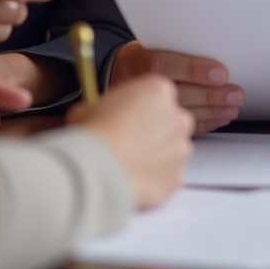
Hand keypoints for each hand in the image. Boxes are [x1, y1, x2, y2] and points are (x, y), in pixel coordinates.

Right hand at [68, 75, 193, 207]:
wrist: (100, 171)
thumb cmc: (95, 136)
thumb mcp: (89, 107)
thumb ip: (106, 108)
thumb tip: (99, 116)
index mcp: (158, 90)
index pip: (156, 93)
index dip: (140, 105)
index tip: (128, 114)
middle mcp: (176, 117)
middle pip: (171, 120)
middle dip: (155, 129)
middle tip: (130, 138)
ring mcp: (180, 148)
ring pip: (173, 149)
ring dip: (157, 154)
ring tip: (130, 162)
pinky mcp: (177, 177)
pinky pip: (169, 175)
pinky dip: (156, 178)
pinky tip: (134, 178)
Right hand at [111, 41, 243, 134]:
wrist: (113, 88)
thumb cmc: (137, 63)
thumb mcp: (143, 48)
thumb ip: (170, 49)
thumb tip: (209, 49)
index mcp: (136, 63)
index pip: (166, 65)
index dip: (195, 70)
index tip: (221, 73)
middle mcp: (140, 90)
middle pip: (181, 94)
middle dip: (211, 96)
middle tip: (235, 94)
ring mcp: (146, 116)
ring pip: (186, 115)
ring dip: (213, 112)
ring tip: (231, 107)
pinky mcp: (155, 135)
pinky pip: (184, 132)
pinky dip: (205, 125)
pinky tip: (219, 118)